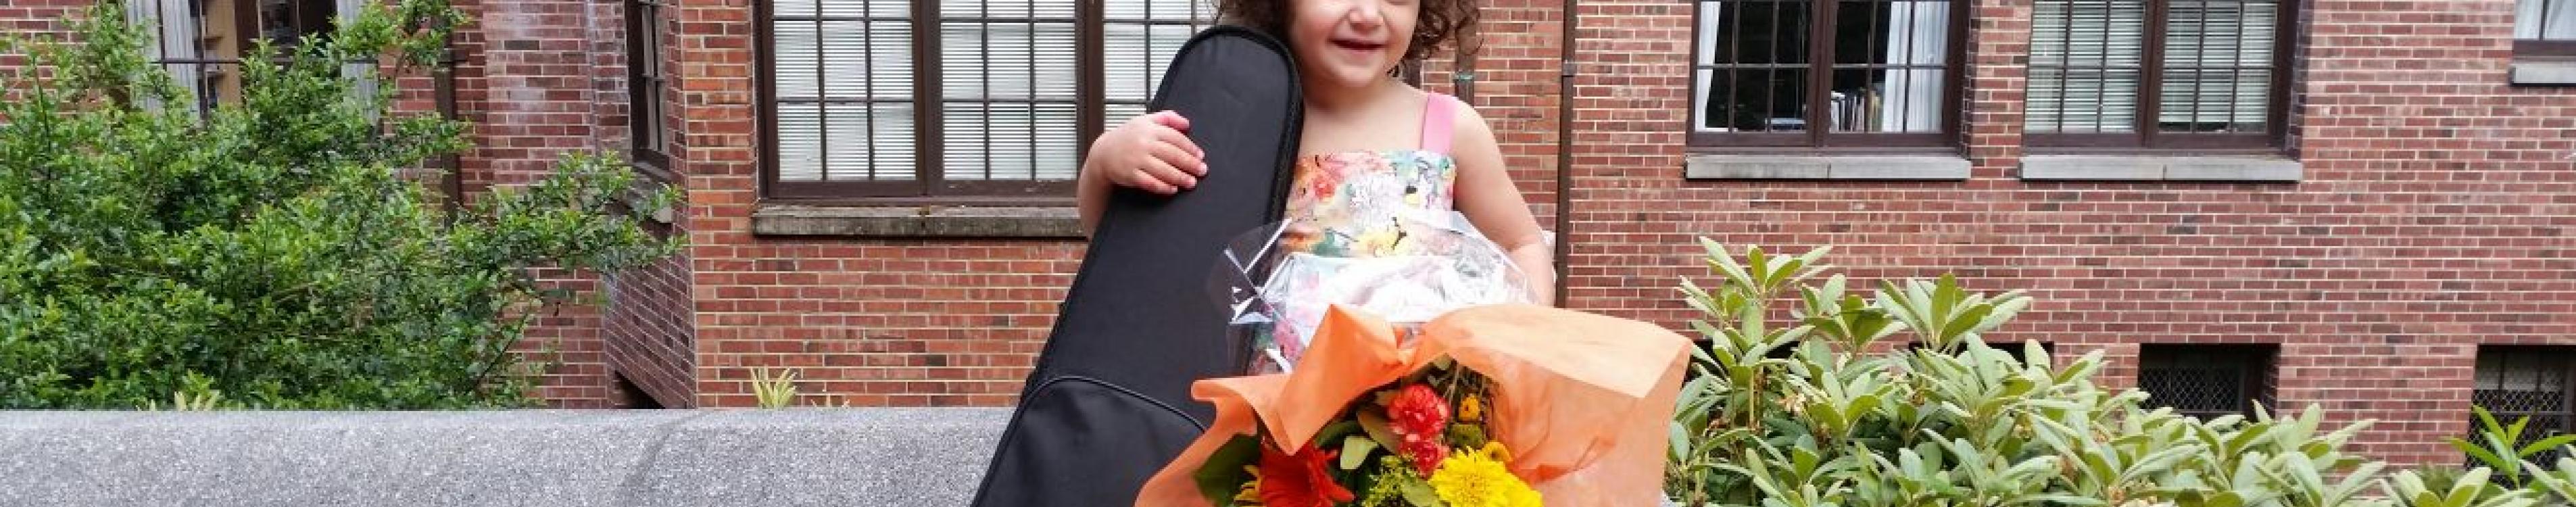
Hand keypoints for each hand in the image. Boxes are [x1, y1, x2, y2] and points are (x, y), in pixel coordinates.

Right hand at [1087, 111, 1205, 194]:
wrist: (1103, 152)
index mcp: (1149, 129)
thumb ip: (1167, 118)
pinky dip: (1163, 187)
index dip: (1190, 148)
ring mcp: (1136, 159)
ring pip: (1163, 170)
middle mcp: (1144, 143)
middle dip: (1190, 164)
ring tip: (1191, 182)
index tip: (1200, 156)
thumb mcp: (1146, 120)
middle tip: (1202, 171)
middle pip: (1173, 155)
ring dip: (1180, 177)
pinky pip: (1150, 182)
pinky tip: (1173, 189)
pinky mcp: (1130, 174)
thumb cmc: (1127, 137)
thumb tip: (1187, 124)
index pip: (1175, 138)